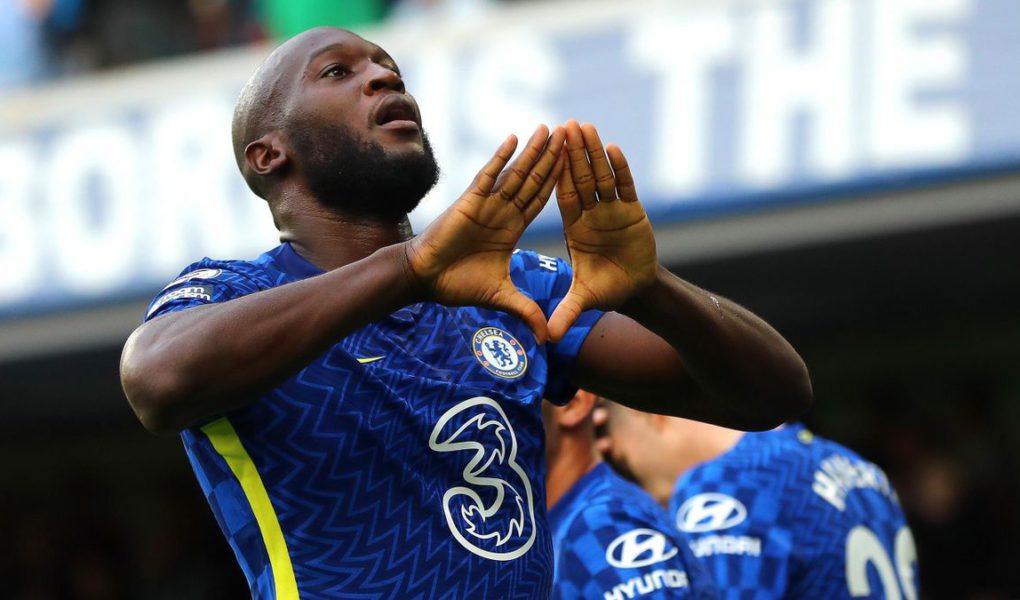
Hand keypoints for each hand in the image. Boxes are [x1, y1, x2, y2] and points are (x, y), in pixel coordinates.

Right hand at [405, 125, 565, 342]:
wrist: (425, 279)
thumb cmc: (457, 284)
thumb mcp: (501, 297)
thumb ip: (526, 309)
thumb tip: (547, 336)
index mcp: (511, 228)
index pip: (542, 201)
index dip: (560, 183)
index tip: (579, 167)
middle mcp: (502, 211)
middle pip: (535, 180)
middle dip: (554, 159)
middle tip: (573, 135)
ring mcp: (487, 203)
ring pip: (516, 172)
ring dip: (533, 151)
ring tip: (551, 129)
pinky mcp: (469, 201)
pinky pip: (488, 175)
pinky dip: (501, 157)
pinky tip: (514, 138)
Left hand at [548, 121, 656, 341]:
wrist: (636, 290)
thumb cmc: (607, 291)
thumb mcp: (582, 302)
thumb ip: (565, 314)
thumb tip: (546, 338)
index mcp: (574, 228)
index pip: (561, 197)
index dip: (553, 175)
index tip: (543, 153)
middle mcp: (591, 214)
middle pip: (578, 178)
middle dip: (571, 153)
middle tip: (562, 125)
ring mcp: (612, 210)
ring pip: (601, 176)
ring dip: (593, 152)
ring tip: (585, 126)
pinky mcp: (634, 211)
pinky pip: (625, 186)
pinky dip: (620, 168)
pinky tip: (613, 148)